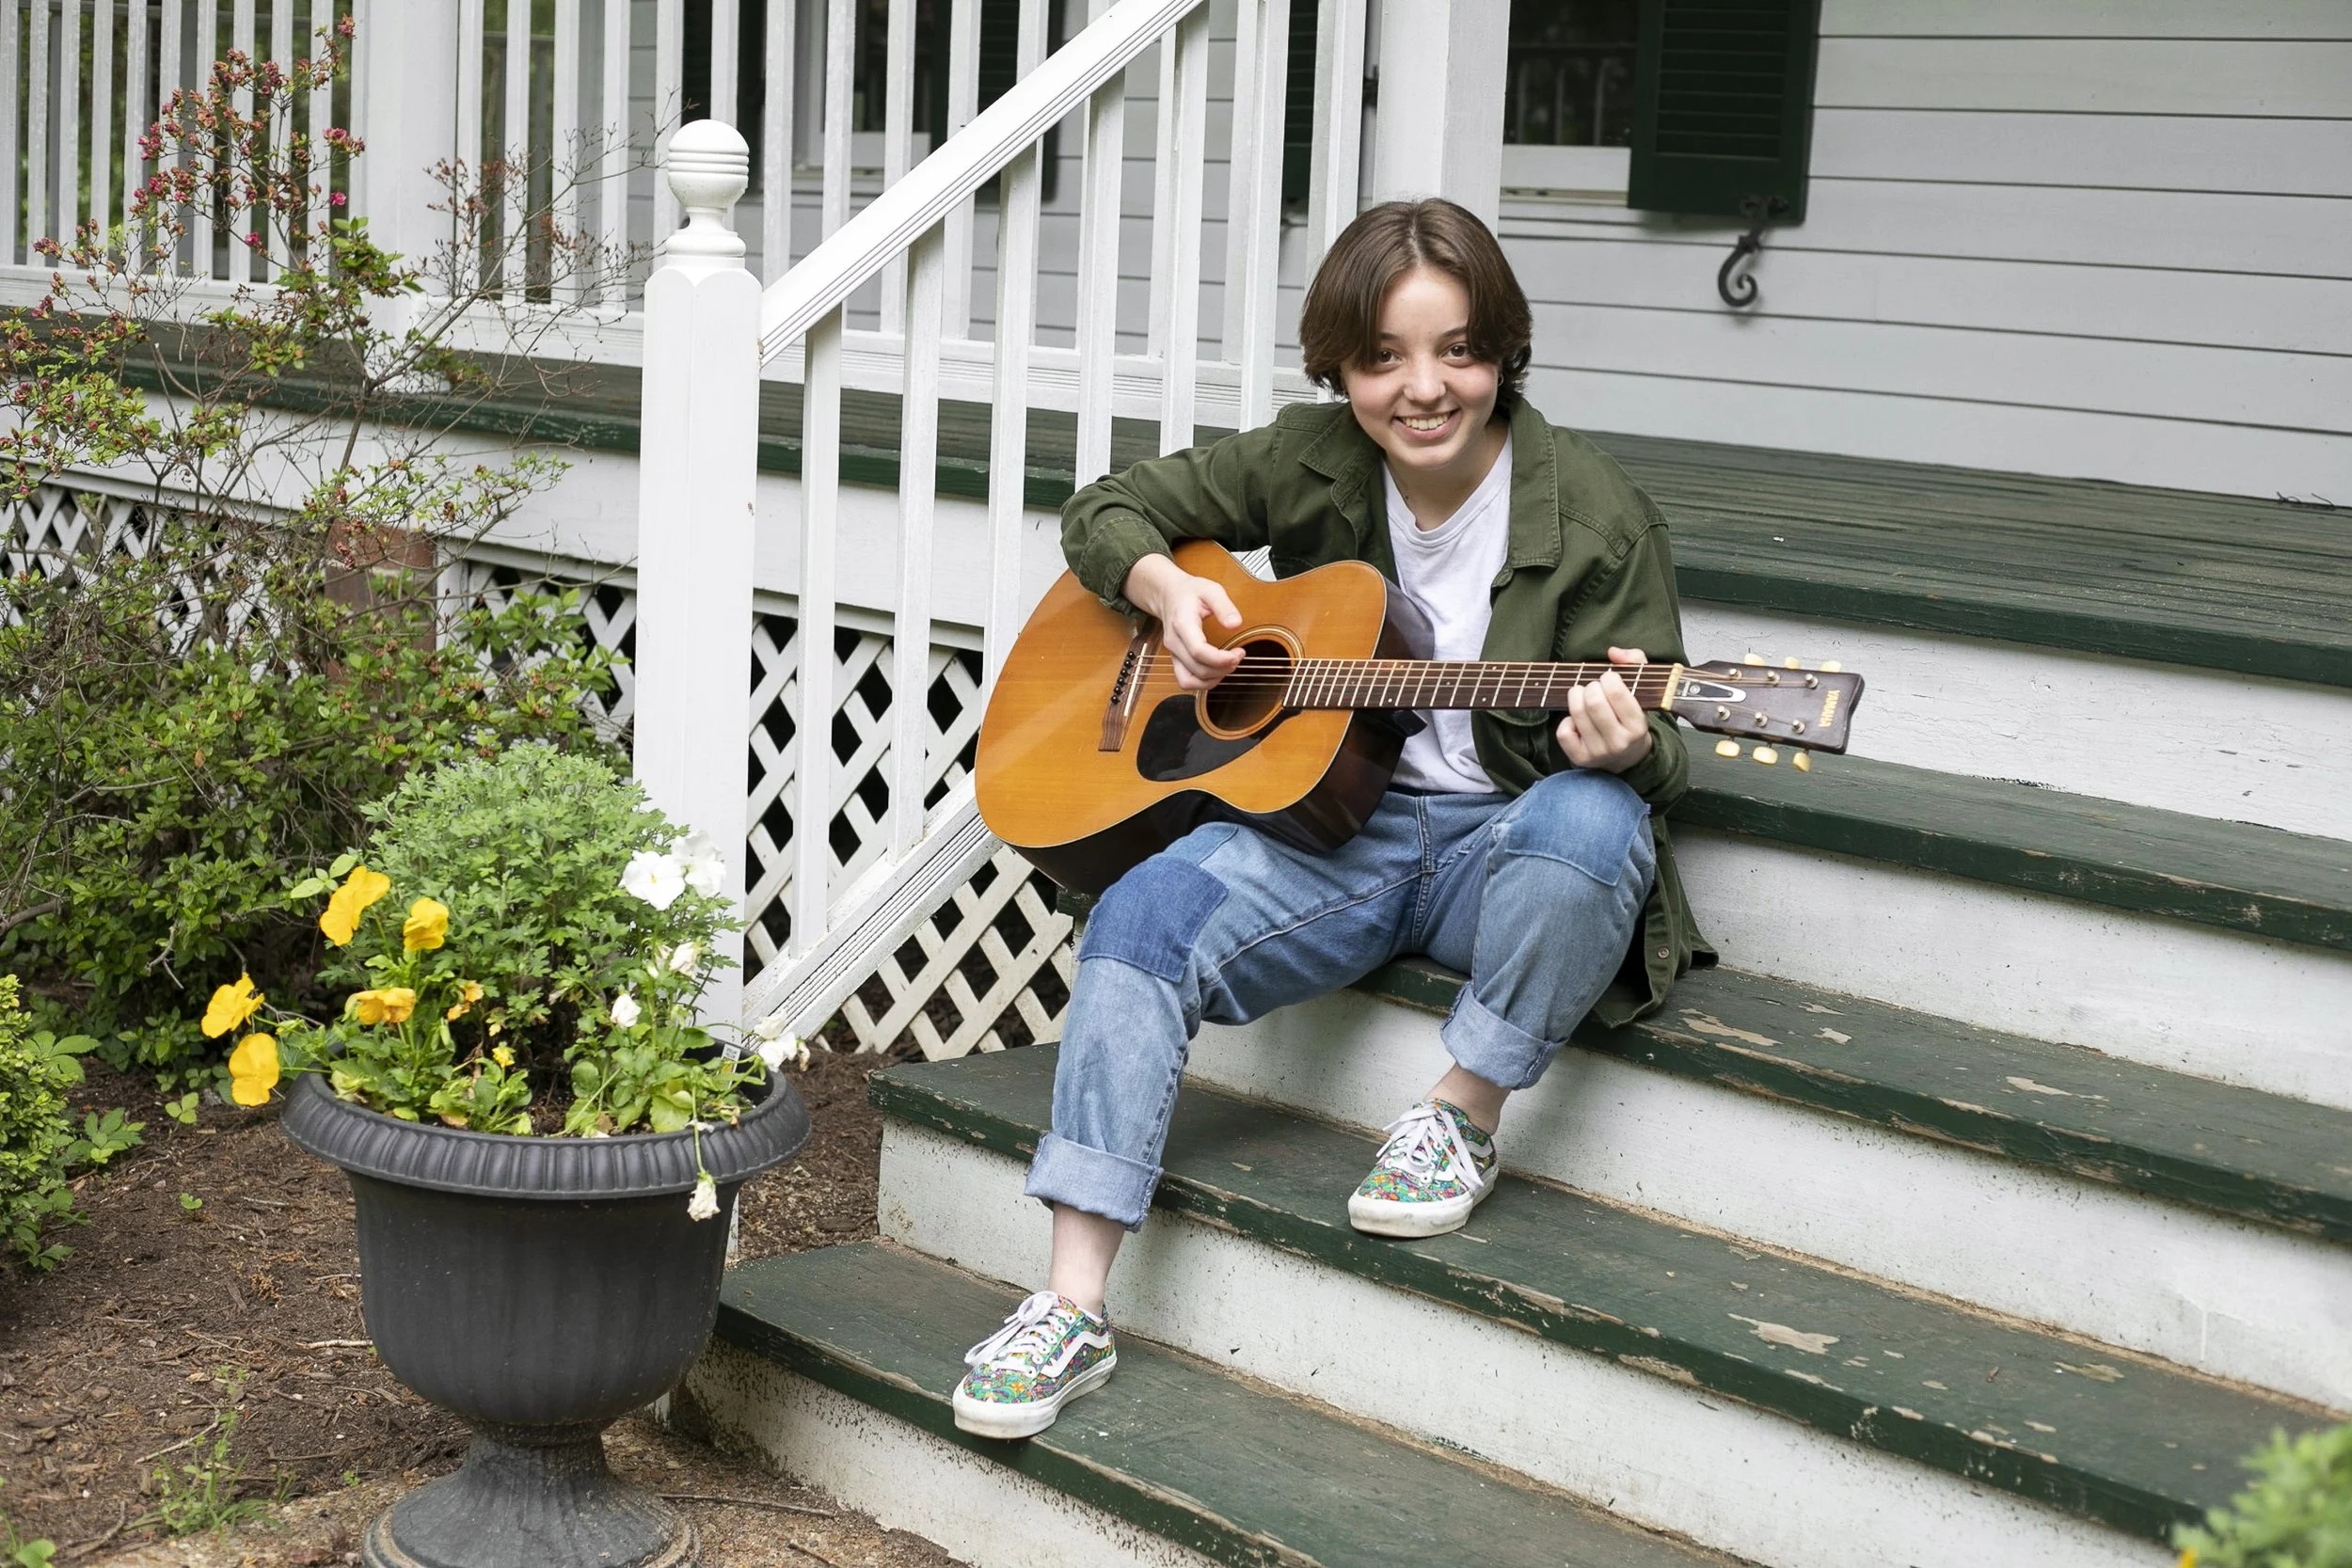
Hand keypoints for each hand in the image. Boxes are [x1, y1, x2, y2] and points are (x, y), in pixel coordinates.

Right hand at [1123, 554, 1242, 691]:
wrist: (1168, 594)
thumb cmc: (1190, 592)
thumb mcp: (1210, 590)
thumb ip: (1224, 606)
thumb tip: (1235, 624)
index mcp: (1182, 624)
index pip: (1198, 651)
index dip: (1220, 659)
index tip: (1238, 653)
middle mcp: (1174, 642)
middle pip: (1196, 669)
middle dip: (1222, 668)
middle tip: (1239, 655)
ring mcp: (1173, 653)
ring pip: (1189, 680)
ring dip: (1213, 679)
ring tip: (1230, 665)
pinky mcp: (1176, 660)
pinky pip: (1186, 681)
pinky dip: (1203, 683)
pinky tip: (1218, 672)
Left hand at [1556, 646, 1653, 773]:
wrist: (1629, 757)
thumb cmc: (1631, 716)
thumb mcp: (1643, 689)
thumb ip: (1635, 662)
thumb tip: (1613, 652)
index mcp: (1637, 725)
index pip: (1616, 693)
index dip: (1608, 678)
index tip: (1608, 678)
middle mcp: (1619, 742)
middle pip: (1593, 702)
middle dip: (1590, 686)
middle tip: (1593, 687)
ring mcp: (1598, 752)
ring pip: (1576, 714)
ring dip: (1576, 696)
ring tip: (1582, 695)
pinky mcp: (1580, 758)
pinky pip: (1563, 732)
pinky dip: (1566, 720)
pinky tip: (1577, 719)